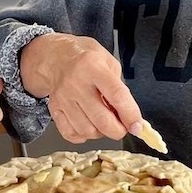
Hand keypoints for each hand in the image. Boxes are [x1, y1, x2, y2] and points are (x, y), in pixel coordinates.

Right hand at [20, 33, 142, 142]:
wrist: (55, 57)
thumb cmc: (86, 58)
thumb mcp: (109, 62)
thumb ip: (120, 87)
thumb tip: (128, 116)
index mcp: (93, 66)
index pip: (117, 95)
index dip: (130, 114)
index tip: (137, 126)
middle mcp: (76, 83)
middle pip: (102, 119)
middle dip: (118, 130)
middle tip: (123, 126)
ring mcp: (63, 98)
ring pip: (87, 130)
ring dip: (101, 133)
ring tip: (104, 121)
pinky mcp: (54, 109)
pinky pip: (71, 134)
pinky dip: (84, 136)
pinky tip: (89, 124)